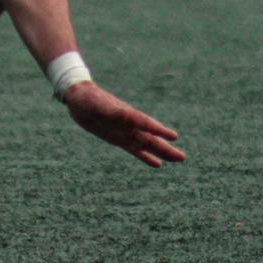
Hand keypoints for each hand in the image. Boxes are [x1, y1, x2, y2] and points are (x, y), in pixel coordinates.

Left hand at [64, 81, 184, 167]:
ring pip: (147, 145)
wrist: (79, 99)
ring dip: (162, 153)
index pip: (146, 123)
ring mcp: (125, 132)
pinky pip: (135, 150)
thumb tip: (126, 114)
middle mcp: (130, 124)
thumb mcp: (98, 105)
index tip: (173, 137)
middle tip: (183, 157)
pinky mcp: (118, 139)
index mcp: (127, 114)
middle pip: (151, 138)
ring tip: (177, 159)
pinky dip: (146, 157)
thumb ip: (112, 111)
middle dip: (166, 148)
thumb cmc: (88, 98)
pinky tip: (157, 164)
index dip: (159, 130)